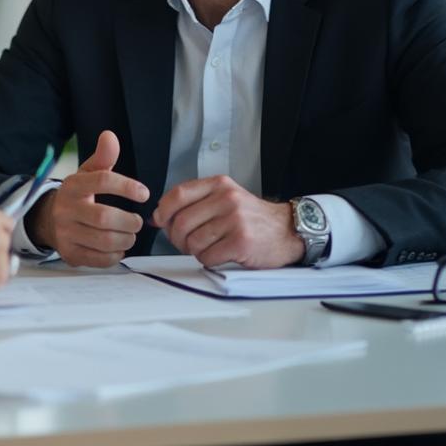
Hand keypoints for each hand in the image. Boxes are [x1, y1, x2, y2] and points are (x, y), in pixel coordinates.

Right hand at [28, 130, 148, 267]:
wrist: (48, 220)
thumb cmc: (77, 195)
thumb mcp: (87, 173)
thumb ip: (102, 157)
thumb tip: (110, 136)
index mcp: (73, 185)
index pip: (102, 181)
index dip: (126, 186)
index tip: (144, 193)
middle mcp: (66, 209)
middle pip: (105, 217)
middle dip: (129, 221)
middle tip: (137, 221)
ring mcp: (66, 233)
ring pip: (104, 240)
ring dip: (126, 239)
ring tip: (130, 234)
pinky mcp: (69, 253)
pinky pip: (99, 258)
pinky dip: (115, 255)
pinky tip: (118, 247)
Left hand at [152, 175, 303, 268]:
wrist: (287, 230)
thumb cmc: (251, 217)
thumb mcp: (224, 198)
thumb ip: (193, 203)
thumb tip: (158, 217)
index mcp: (218, 185)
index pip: (178, 194)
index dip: (163, 211)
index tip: (161, 221)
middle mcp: (226, 199)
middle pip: (181, 222)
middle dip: (177, 238)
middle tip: (184, 243)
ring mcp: (235, 220)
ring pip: (193, 242)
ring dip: (195, 251)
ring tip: (207, 248)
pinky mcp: (242, 242)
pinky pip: (208, 256)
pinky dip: (208, 260)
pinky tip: (219, 255)